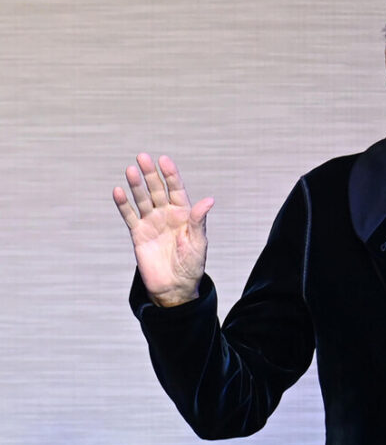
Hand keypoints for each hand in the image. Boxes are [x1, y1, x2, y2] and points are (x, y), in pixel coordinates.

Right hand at [113, 153, 213, 306]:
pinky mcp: (138, 234)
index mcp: (184, 214)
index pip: (176, 189)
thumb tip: (209, 200)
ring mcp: (151, 223)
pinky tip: (118, 191)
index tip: (164, 160)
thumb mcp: (198, 243)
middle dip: (150, 174)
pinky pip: (129, 216)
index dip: (170, 174)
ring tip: (130, 170)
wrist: (174, 287)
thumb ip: (199, 221)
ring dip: (136, 185)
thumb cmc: (192, 265)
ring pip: (142, 199)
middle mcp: (167, 215)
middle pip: (157, 190)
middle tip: (142, 157)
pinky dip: (123, 205)